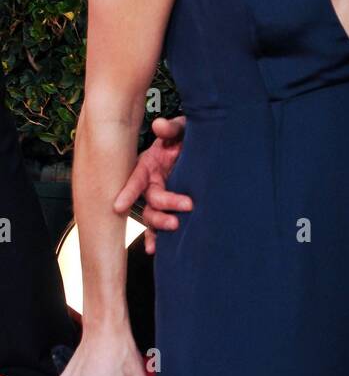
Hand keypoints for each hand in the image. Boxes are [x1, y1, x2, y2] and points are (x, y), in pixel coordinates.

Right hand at [113, 115, 191, 253]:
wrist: (201, 145)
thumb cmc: (184, 136)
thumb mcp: (180, 129)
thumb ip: (171, 128)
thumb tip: (160, 125)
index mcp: (148, 165)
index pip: (136, 180)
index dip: (127, 192)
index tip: (119, 205)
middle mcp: (151, 183)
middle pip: (150, 202)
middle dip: (162, 209)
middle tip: (184, 210)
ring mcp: (161, 196)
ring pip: (153, 215)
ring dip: (160, 224)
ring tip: (176, 227)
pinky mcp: (171, 206)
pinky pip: (160, 224)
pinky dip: (156, 237)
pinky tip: (155, 250)